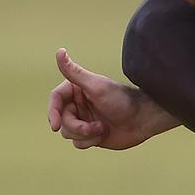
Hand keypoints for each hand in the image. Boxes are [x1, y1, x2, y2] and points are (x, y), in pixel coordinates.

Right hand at [47, 48, 176, 149]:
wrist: (143, 120)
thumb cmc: (122, 100)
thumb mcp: (97, 86)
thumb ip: (75, 72)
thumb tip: (59, 51)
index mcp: (77, 90)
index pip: (56, 99)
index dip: (52, 113)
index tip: (55, 126)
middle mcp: (78, 104)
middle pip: (62, 120)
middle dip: (77, 127)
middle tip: (95, 127)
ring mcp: (84, 120)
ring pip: (68, 133)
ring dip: (85, 134)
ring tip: (103, 129)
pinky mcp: (90, 134)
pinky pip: (78, 143)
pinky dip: (90, 141)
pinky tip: (104, 134)